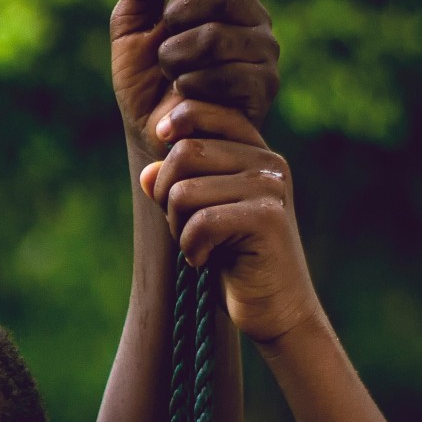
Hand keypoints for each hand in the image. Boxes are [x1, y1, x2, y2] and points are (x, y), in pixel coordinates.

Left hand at [111, 0, 278, 156]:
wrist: (150, 137)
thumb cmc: (143, 82)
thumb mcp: (133, 24)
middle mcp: (255, 20)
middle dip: (179, 20)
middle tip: (165, 46)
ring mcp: (264, 54)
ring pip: (219, 36)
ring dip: (177, 59)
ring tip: (171, 78)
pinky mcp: (262, 89)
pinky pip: (225, 74)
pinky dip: (190, 87)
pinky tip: (183, 100)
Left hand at [140, 103, 321, 348]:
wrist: (274, 308)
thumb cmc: (234, 261)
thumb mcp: (199, 217)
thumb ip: (177, 188)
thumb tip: (147, 171)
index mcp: (255, 154)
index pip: (209, 114)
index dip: (179, 119)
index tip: (161, 135)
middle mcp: (268, 163)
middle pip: (184, 153)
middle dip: (167, 196)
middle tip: (185, 229)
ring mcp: (271, 188)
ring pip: (184, 191)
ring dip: (179, 228)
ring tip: (201, 247)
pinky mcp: (267, 218)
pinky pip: (200, 222)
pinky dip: (192, 249)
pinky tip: (208, 261)